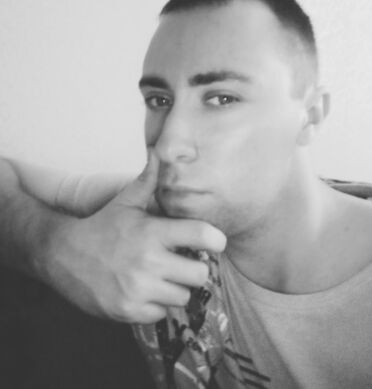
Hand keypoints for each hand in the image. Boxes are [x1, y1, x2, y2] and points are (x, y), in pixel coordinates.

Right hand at [44, 149, 225, 322]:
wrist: (62, 255)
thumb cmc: (101, 226)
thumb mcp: (125, 203)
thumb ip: (147, 180)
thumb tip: (156, 152)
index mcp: (152, 232)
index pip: (200, 234)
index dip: (215, 238)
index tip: (216, 242)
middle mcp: (148, 262)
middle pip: (200, 274)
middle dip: (195, 269)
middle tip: (184, 263)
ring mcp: (139, 289)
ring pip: (183, 296)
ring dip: (176, 288)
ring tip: (163, 277)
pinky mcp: (129, 311)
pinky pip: (163, 312)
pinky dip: (158, 304)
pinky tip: (146, 291)